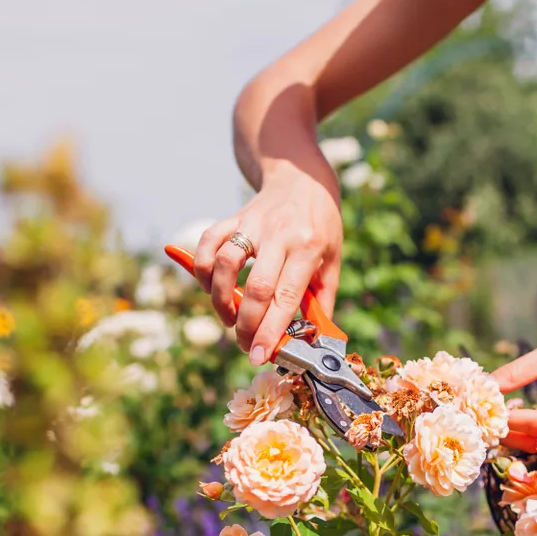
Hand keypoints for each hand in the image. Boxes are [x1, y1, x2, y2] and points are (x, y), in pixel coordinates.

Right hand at [193, 167, 342, 364]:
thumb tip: (312, 340)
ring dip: (221, 299)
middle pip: (255, 287)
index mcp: (308, 248)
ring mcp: (253, 224)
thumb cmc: (321, 226)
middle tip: (244, 345)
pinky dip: (203, 269)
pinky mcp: (233, 218)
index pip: (285, 297)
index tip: (260, 356)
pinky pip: (208, 243)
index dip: (271, 330)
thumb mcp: (333, 261)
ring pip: (224, 264)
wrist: (303, 179)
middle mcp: (279, 235)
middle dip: (245, 325)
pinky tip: (212, 286)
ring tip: (229, 317)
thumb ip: (322, 301)